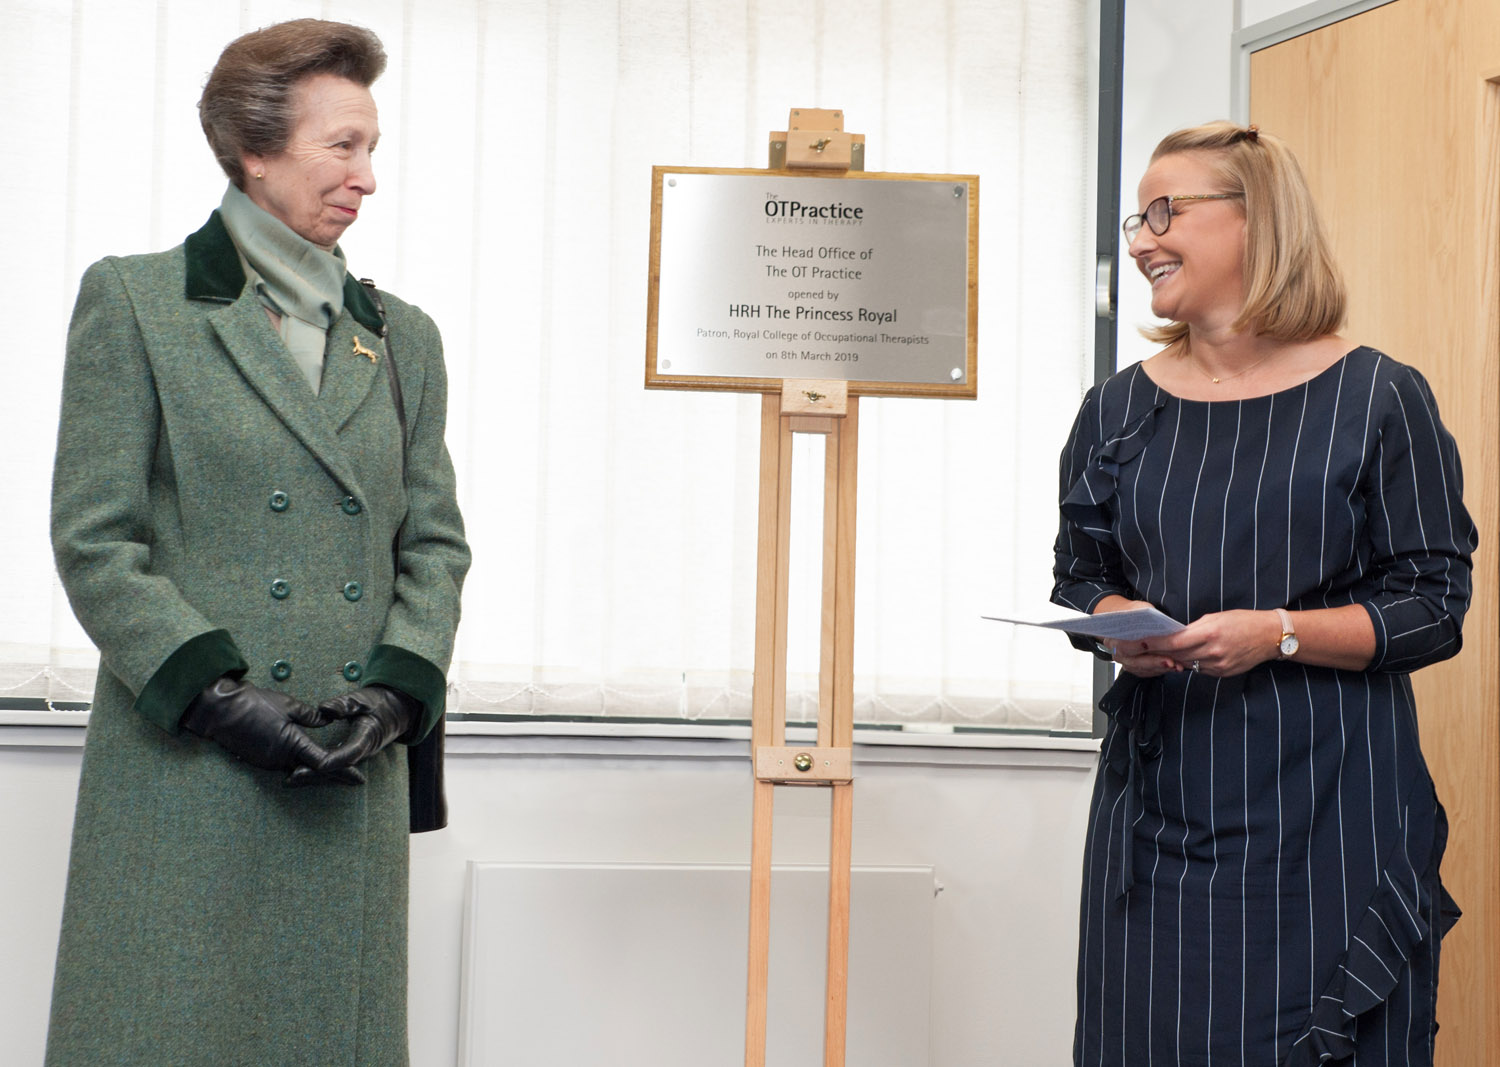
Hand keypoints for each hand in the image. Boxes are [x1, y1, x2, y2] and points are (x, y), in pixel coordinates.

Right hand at [180, 675, 359, 781]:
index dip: (342, 769)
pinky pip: (285, 767)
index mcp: (291, 743)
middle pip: (314, 772)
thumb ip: (310, 716)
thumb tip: (328, 721)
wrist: (222, 710)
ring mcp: (268, 762)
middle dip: (336, 777)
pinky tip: (310, 770)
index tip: (358, 776)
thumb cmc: (255, 704)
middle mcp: (280, 758)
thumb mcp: (288, 705)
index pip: (322, 762)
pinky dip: (301, 769)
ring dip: (319, 774)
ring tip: (339, 778)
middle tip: (356, 781)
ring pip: (299, 771)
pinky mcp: (260, 760)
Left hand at [290, 685, 420, 782]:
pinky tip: (299, 772)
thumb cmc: (379, 703)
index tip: (317, 764)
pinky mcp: (351, 755)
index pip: (350, 753)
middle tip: (293, 776)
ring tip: (290, 779)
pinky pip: (334, 766)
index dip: (333, 760)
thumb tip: (323, 709)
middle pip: (338, 768)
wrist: (395, 712)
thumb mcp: (363, 699)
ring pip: (335, 771)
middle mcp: (363, 751)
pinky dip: (318, 771)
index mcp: (368, 737)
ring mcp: (357, 756)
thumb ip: (344, 704)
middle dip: (316, 773)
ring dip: (314, 776)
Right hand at [1093, 598, 1181, 677]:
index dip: (1137, 646)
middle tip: (1171, 662)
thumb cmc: (1133, 613)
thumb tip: (1159, 621)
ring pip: (1144, 669)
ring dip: (1162, 668)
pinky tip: (1176, 666)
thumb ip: (1145, 615)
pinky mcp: (1137, 669)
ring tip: (1178, 665)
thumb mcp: (1138, 609)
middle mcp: (1118, 653)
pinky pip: (1149, 672)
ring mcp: (1126, 663)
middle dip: (1154, 661)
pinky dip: (1163, 670)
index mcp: (1113, 638)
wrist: (1128, 621)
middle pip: (1135, 661)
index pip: (1124, 645)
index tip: (1149, 645)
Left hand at [1146, 609, 1281, 677]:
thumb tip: (1175, 635)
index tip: (1139, 642)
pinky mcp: (1222, 673)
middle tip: (1142, 648)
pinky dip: (1191, 663)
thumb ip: (1194, 628)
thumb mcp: (1216, 617)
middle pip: (1177, 655)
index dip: (1154, 643)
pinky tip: (1184, 657)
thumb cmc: (1243, 621)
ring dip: (1173, 658)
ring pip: (1187, 664)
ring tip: (1159, 652)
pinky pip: (1199, 669)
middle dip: (1159, 652)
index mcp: (1209, 633)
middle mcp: (1213, 652)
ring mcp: (1218, 665)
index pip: (1174, 642)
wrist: (1270, 636)